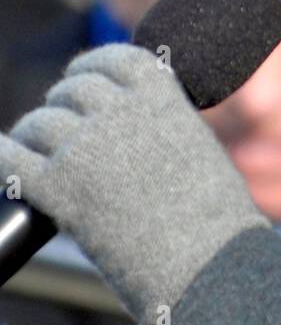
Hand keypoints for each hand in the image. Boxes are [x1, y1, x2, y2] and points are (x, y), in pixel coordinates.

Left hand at [0, 44, 268, 324]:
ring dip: (33, 136)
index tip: (83, 78)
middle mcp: (120, 112)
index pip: (113, 60)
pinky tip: (4, 164)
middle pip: (71, 91)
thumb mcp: (197, 148)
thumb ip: (161, 125)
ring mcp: (86, 148)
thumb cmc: (214, 220)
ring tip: (34, 154)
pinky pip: (10, 159)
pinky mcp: (58, 187)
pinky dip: (3, 158)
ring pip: (38, 124)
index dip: (92, 68)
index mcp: (161, 96)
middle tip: (63, 131)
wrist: (210, 264)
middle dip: (64, 106)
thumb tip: (130, 126)